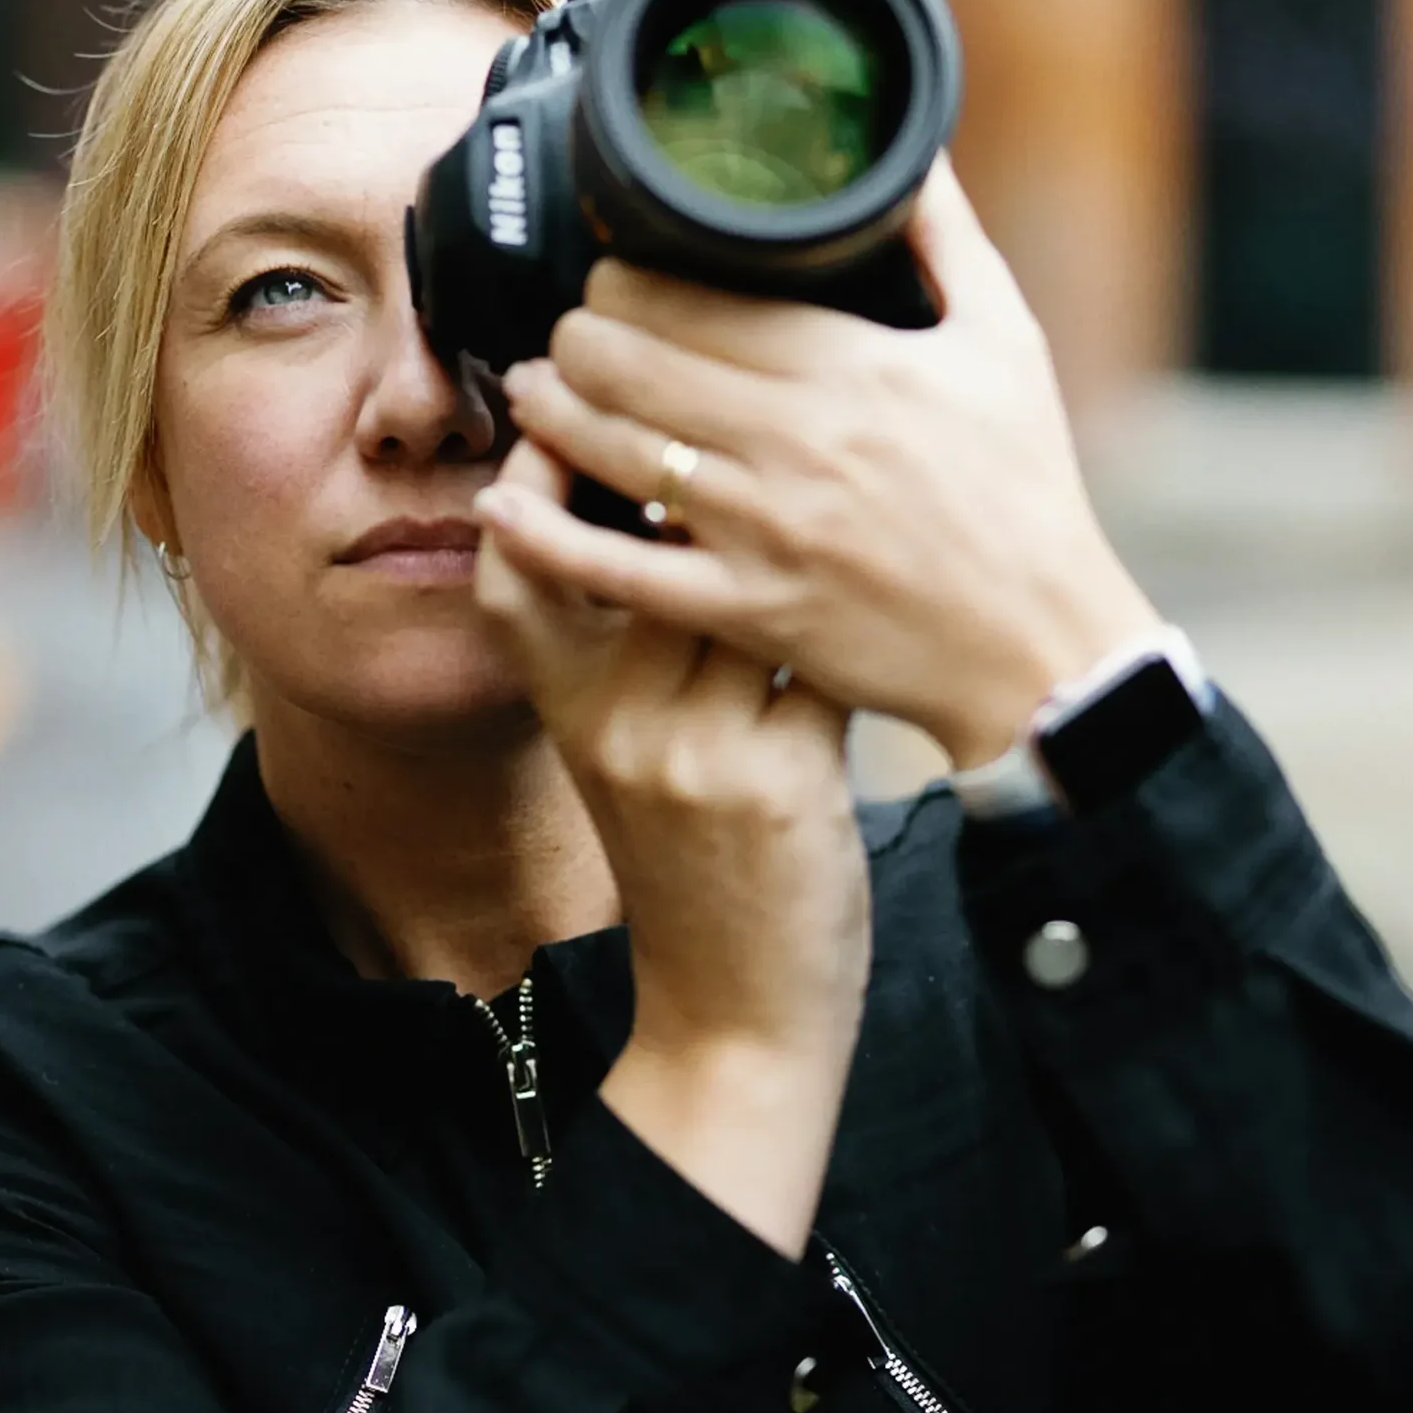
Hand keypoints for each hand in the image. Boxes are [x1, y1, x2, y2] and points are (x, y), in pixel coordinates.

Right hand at [474, 436, 869, 1257]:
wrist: (735, 1013)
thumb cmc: (697, 871)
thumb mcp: (624, 762)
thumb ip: (630, 656)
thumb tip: (674, 518)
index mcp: (566, 709)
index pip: (526, 565)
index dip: (544, 481)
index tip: (575, 403)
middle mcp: (611, 720)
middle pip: (639, 550)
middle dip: (681, 469)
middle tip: (730, 398)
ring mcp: (687, 749)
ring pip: (740, 589)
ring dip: (790, 538)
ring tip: (831, 476)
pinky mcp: (769, 780)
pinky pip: (811, 659)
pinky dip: (848, 625)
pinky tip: (886, 600)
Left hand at [475, 158, 1163, 766]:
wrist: (1038, 643)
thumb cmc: (1024, 489)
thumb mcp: (1005, 341)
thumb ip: (945, 237)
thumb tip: (910, 145)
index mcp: (852, 367)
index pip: (696, 300)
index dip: (626, 278)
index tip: (612, 273)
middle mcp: (797, 443)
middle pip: (632, 364)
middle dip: (578, 336)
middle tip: (566, 330)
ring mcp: (763, 531)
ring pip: (614, 449)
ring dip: (553, 412)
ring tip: (534, 390)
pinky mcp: (746, 609)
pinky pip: (622, 569)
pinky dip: (550, 535)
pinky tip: (503, 506)